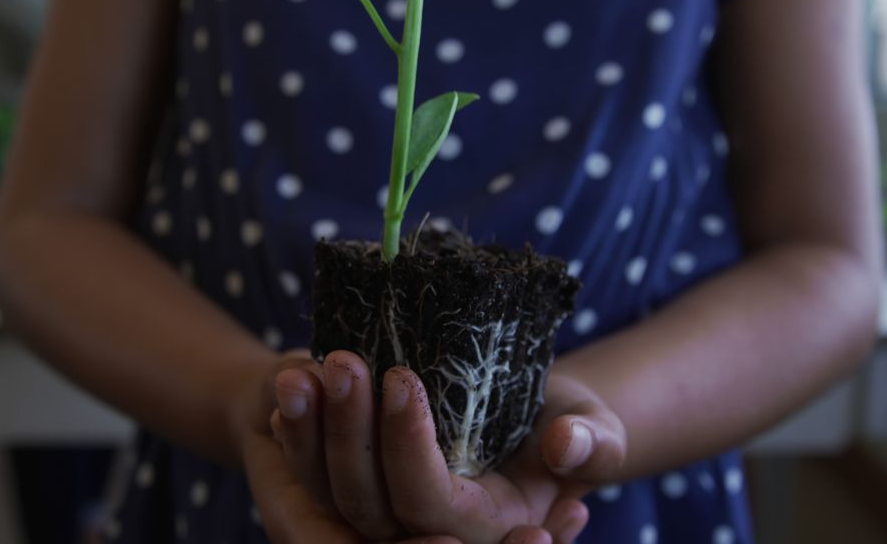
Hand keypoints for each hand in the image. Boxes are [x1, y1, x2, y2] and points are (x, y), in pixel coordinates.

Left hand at [272, 350, 625, 543]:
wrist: (544, 423)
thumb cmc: (576, 425)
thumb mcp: (596, 427)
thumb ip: (592, 443)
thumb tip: (564, 444)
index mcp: (487, 527)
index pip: (432, 505)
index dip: (409, 449)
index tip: (402, 378)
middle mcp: (433, 532)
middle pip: (368, 504)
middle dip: (347, 432)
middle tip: (340, 361)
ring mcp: (395, 512)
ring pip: (331, 493)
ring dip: (310, 433)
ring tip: (298, 372)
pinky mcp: (371, 487)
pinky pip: (318, 476)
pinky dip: (300, 435)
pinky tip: (291, 387)